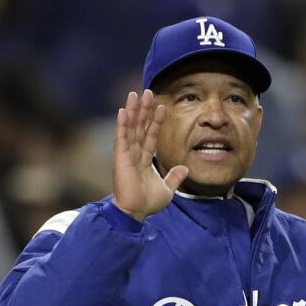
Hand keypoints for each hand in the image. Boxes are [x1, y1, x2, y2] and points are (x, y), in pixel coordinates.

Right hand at [112, 89, 188, 220]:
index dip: (156, 121)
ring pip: (131, 128)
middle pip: (140, 126)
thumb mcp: (168, 189)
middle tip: (148, 92)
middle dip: (144, 110)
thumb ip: (174, 177)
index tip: (162, 106)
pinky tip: (124, 110)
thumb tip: (185, 168)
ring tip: (135, 94)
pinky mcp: (120, 158)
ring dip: (134, 111)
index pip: (151, 135)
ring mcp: (126, 154)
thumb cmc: (147, 202)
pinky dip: (122, 124)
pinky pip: (121, 138)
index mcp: (144, 159)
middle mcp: (134, 154)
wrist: (135, 213)